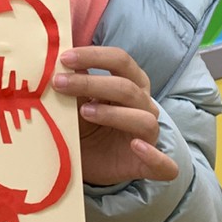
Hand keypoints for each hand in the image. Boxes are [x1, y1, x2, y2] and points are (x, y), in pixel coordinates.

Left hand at [53, 47, 177, 185]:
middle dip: (91, 83)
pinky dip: (154, 156)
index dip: (93, 56)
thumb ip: (73, 82)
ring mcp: (149, 136)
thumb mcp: (74, 102)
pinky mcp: (149, 165)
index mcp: (130, 83)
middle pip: (127, 87)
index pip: (120, 60)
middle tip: (59, 84)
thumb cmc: (84, 124)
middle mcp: (144, 106)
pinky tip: (136, 147)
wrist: (86, 162)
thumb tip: (56, 58)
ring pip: (143, 119)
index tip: (63, 59)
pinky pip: (164, 164)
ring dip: (114, 114)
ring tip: (85, 112)